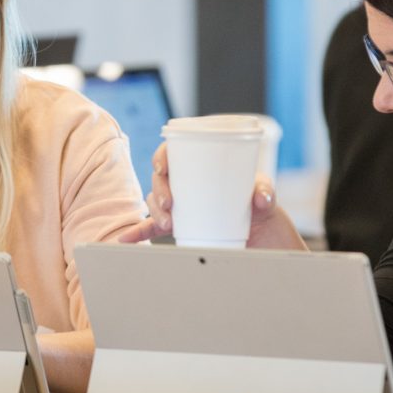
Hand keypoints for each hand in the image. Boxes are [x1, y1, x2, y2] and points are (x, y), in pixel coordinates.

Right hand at [117, 143, 307, 250]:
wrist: (266, 239)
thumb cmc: (262, 209)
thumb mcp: (266, 195)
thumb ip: (266, 191)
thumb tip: (260, 196)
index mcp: (204, 167)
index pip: (175, 153)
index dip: (163, 156)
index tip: (162, 167)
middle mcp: (189, 184)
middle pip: (162, 179)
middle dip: (159, 189)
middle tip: (169, 204)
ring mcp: (184, 206)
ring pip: (156, 202)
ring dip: (154, 211)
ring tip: (167, 223)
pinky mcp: (182, 227)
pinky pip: (154, 228)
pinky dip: (139, 233)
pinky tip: (126, 239)